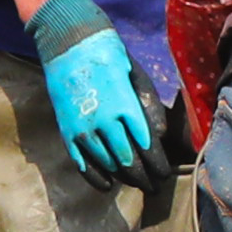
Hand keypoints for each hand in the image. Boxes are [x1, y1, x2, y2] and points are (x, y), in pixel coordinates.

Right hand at [24, 0, 164, 180]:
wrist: (69, 45)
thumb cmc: (110, 58)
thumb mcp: (138, 77)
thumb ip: (149, 108)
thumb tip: (159, 138)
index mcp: (126, 108)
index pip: (148, 149)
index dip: (158, 166)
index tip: (165, 174)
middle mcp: (103, 123)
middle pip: (129, 162)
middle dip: (145, 177)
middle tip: (155, 186)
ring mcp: (82, 130)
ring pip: (107, 165)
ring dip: (124, 178)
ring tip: (138, 184)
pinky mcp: (66, 132)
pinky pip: (81, 163)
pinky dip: (96, 177)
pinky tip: (108, 185)